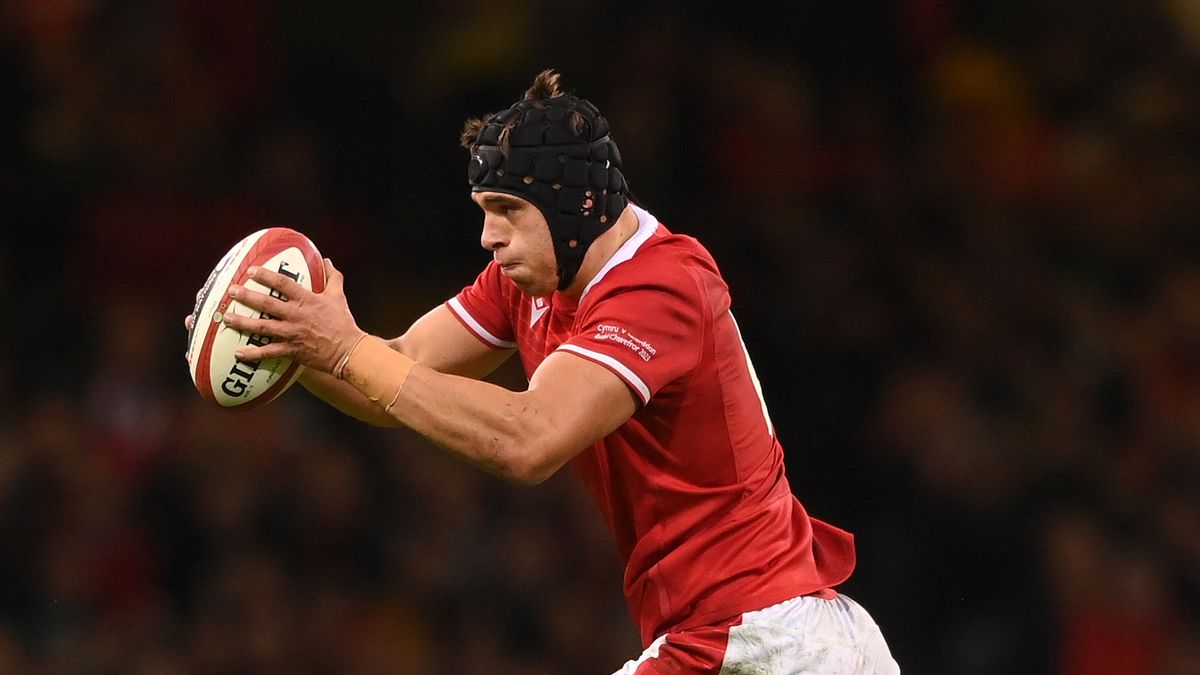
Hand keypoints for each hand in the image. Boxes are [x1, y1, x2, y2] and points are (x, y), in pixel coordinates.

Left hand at [220, 258, 365, 373]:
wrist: (349, 350)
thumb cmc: (343, 322)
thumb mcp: (338, 296)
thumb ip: (332, 277)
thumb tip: (326, 261)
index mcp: (307, 300)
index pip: (283, 284)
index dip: (266, 276)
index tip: (251, 271)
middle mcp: (296, 315)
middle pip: (267, 304)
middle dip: (247, 297)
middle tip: (231, 291)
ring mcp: (292, 333)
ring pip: (262, 327)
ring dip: (243, 323)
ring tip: (227, 318)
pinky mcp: (291, 350)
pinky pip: (269, 352)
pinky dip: (253, 354)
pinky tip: (238, 353)